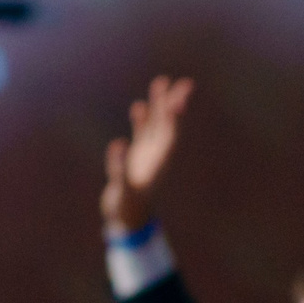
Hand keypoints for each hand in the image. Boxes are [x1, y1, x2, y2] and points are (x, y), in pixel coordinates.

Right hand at [101, 75, 194, 232]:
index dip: (174, 117)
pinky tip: (140, 107)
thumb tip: (118, 146)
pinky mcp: (136, 159)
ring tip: (162, 83)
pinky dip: (141, 122)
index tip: (179, 99)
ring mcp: (147, 156)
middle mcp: (156, 156)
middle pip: (168, 125)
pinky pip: (141, 135)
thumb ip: (120, 170)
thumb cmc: (126, 207)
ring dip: (159, 106)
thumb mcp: (124, 191)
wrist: (125, 219)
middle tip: (185, 83)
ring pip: (155, 126)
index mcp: (159, 162)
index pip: (171, 135)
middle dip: (174, 104)